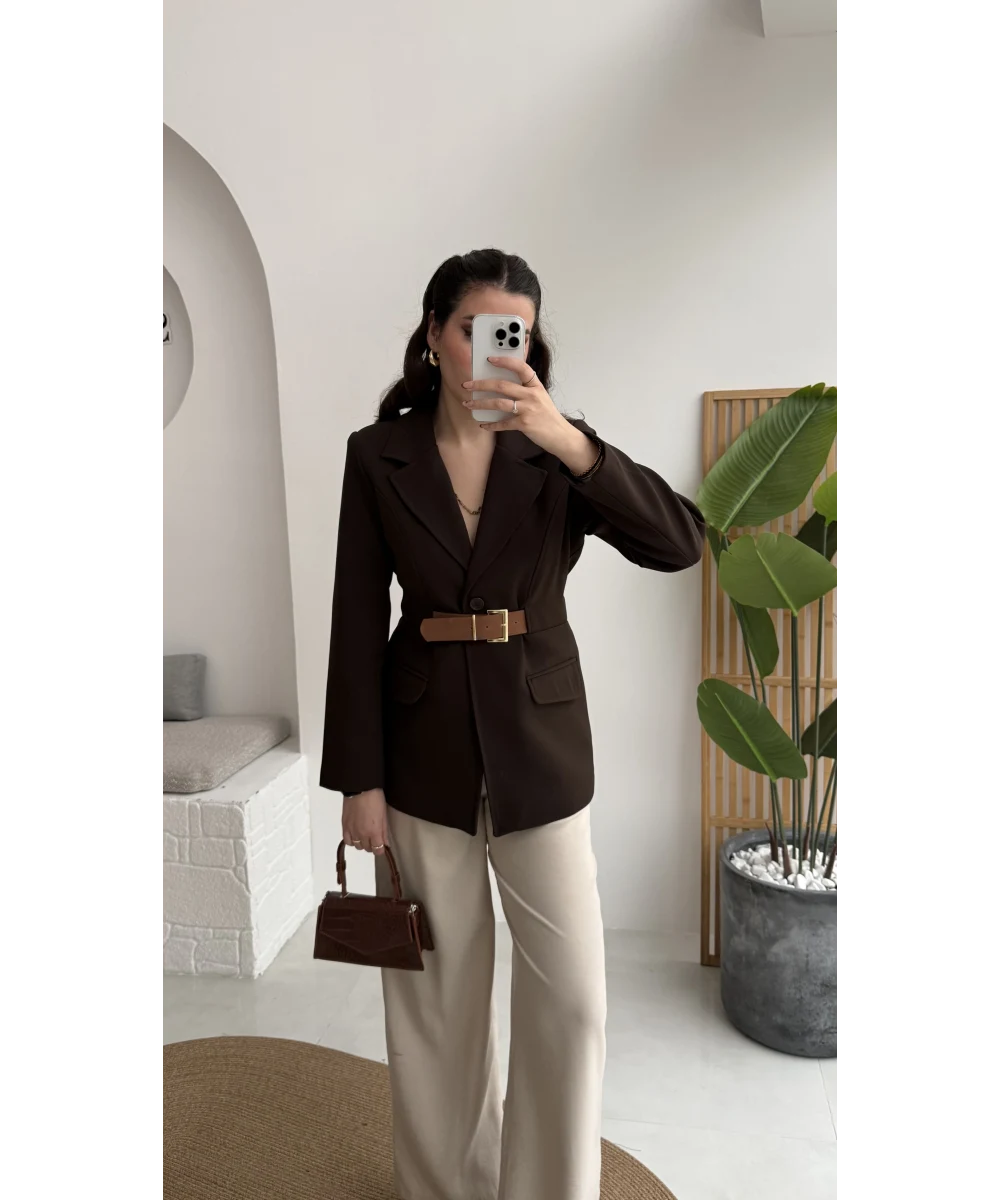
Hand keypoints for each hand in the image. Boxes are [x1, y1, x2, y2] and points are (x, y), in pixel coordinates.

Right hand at [342, 789, 388, 854]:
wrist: (360, 788)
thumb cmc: (374, 798)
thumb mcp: (384, 815)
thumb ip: (384, 831)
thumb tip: (386, 843)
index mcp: (374, 831)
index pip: (377, 850)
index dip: (381, 849)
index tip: (382, 846)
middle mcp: (362, 834)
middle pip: (367, 849)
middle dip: (372, 845)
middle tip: (375, 838)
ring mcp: (352, 830)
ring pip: (357, 846)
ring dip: (362, 843)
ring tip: (365, 835)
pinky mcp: (344, 825)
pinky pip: (347, 841)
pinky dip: (351, 840)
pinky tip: (355, 835)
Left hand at [461, 356, 577, 457]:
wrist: (561, 435)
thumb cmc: (548, 416)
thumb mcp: (540, 397)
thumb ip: (525, 390)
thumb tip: (501, 386)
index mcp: (535, 385)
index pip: (520, 367)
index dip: (504, 361)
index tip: (489, 359)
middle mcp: (532, 395)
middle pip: (502, 385)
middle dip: (481, 384)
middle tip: (467, 385)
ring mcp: (528, 409)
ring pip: (499, 403)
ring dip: (480, 403)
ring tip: (468, 404)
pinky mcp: (524, 424)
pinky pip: (503, 423)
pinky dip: (491, 425)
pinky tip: (483, 425)